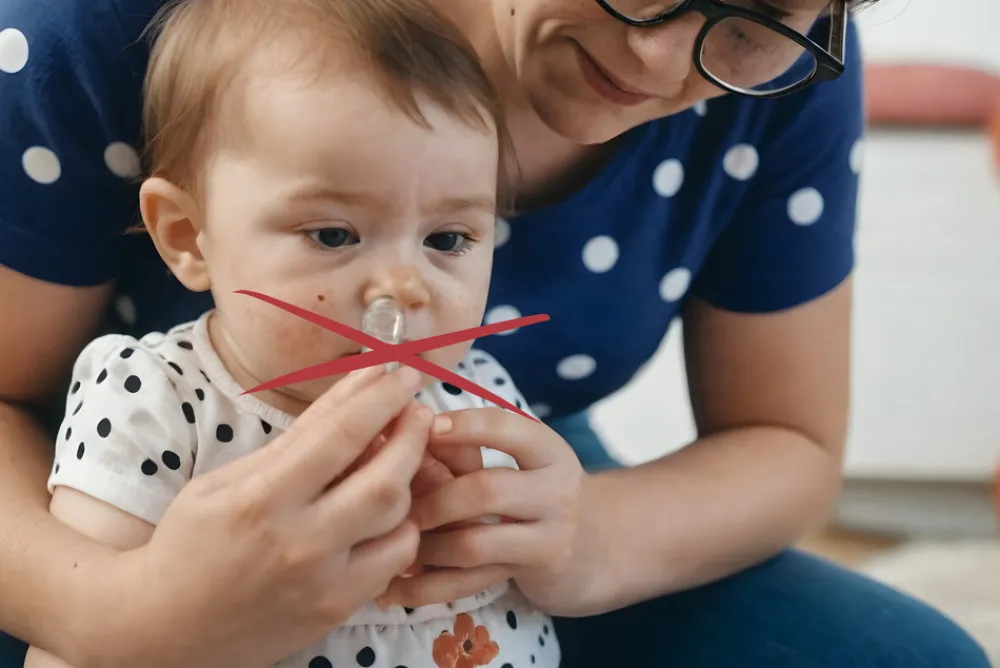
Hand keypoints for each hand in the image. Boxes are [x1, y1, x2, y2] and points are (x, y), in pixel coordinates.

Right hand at [98, 366, 432, 667]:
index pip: (340, 434)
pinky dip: (399, 530)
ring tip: (401, 459)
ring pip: (399, 522)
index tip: (401, 374)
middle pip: (385, 479)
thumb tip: (357, 387)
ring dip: (408, 483)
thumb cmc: (190, 542)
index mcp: (260, 498)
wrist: (163, 628)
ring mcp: (322, 583)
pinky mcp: (336, 610)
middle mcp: (298, 542)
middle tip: (419, 410)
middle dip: (413, 435)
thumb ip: (295, 439)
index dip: (380, 397)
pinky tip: (387, 512)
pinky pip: (394, 562)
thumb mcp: (227, 479)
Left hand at [377, 407, 591, 615]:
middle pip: (485, 491)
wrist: (594, 545)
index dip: (464, 426)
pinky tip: (395, 586)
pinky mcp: (534, 574)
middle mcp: (557, 491)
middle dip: (433, 499)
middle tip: (399, 506)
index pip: (506, 429)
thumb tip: (407, 434)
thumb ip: (469, 449)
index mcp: (548, 450)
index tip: (427, 427)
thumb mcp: (520, 461)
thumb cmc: (537, 492)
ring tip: (399, 542)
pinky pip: (471, 584)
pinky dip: (426, 587)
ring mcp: (551, 536)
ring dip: (426, 546)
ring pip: (474, 544)